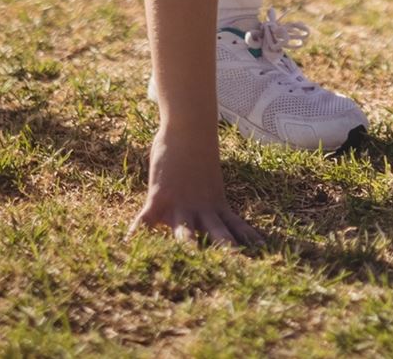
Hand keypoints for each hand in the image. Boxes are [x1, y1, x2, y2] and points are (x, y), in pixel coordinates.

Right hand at [130, 124, 262, 246]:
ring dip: (189, 246)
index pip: (237, 226)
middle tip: (235, 265)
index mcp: (217, 204)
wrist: (189, 128)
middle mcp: (202, 208)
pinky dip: (138, 232)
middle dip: (225, 250)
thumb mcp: (210, 181)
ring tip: (191, 259)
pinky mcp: (159, 197)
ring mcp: (180, 204)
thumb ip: (210, 199)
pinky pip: (146, 219)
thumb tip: (216, 211)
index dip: (248, 240)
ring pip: (186, 231)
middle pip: (217, 233)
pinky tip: (130, 244)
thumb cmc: (199, 151)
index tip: (262, 252)